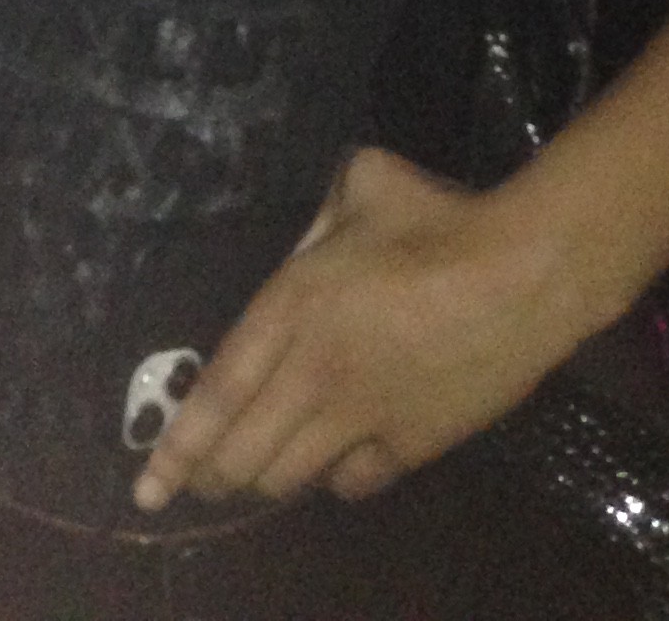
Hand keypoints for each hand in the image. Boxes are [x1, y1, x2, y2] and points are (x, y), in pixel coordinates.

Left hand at [134, 147, 582, 512]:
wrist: (522, 273)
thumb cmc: (437, 219)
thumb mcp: (360, 183)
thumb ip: (320, 212)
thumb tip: (315, 232)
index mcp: (290, 308)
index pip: (215, 395)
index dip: (176, 448)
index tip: (147, 486)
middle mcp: (314, 374)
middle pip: (243, 453)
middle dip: (211, 475)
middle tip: (198, 480)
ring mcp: (363, 418)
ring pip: (290, 477)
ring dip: (264, 480)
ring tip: (253, 475)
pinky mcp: (411, 445)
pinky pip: (352, 483)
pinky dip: (332, 480)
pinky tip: (334, 466)